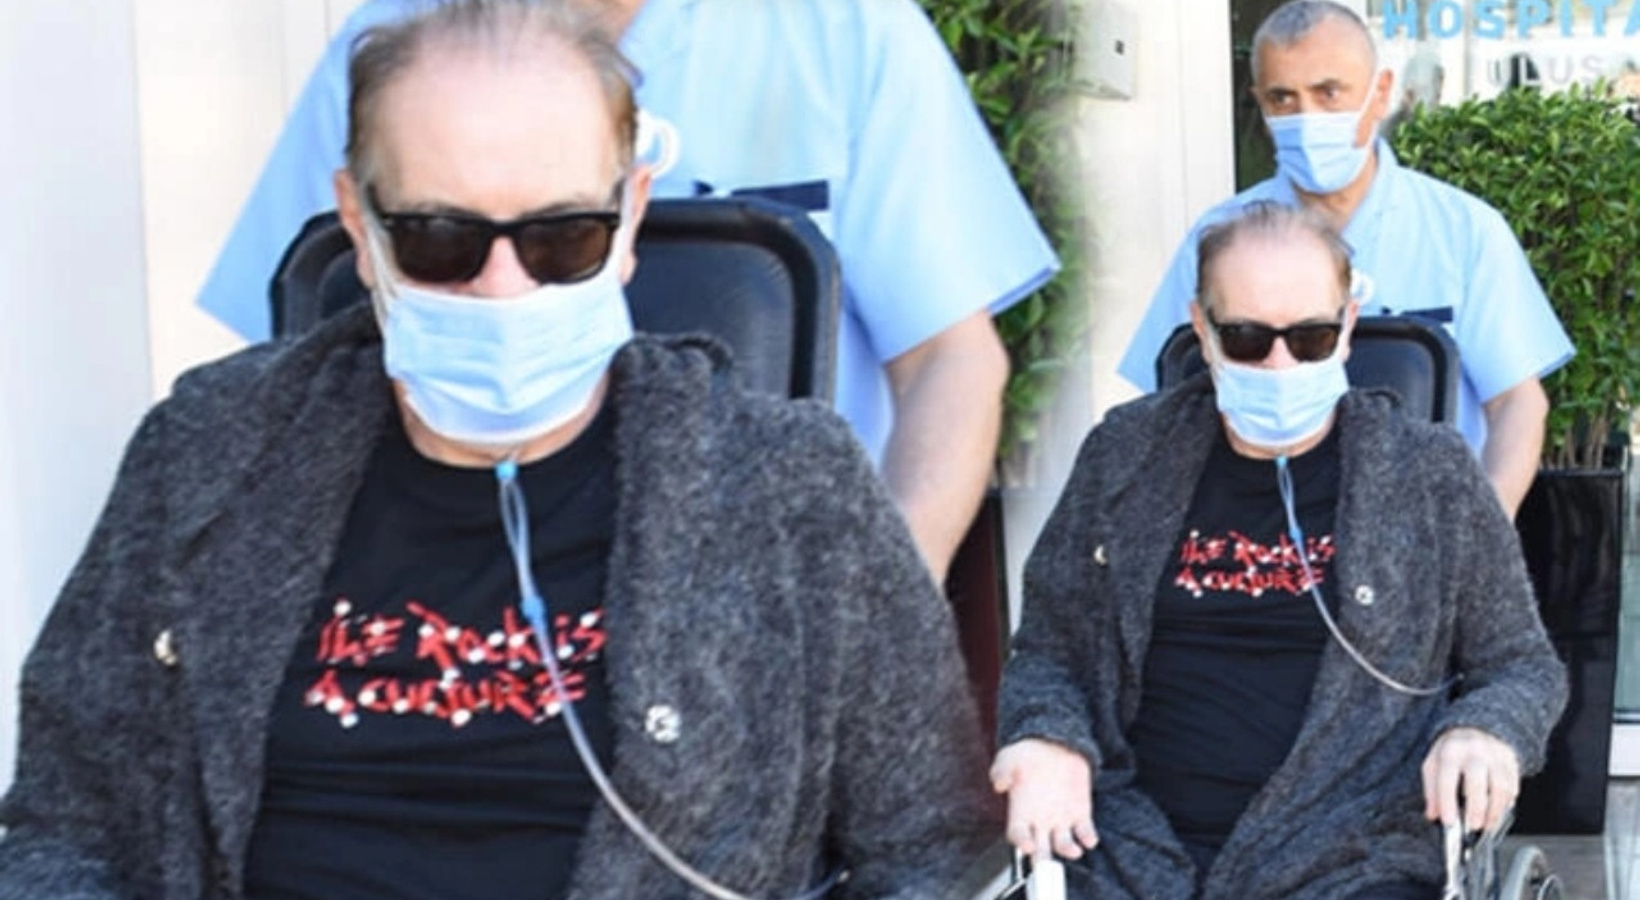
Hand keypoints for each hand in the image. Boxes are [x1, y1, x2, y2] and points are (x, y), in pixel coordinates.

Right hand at [990, 738, 1098, 860]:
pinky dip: (1088, 838)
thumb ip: (1002, 770)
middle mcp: (1039, 822)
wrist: (1054, 745)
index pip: (1018, 834)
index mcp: (1020, 813)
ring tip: (1073, 850)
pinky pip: (1084, 833)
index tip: (1026, 846)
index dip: (1021, 842)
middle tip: (1045, 866)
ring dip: (1068, 850)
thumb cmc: (1027, 754)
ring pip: (1063, 844)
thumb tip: (1000, 783)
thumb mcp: (1010, 757)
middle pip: (1039, 849)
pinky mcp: (1080, 815)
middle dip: (1042, 860)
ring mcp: (1061, 821)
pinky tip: (1089, 839)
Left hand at [1421, 727, 1520, 831]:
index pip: (1447, 778)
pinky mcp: (1511, 762)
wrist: (1477, 729)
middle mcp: (1474, 751)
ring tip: (1487, 824)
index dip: (1446, 802)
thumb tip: (1432, 814)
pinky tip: (1499, 811)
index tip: (1448, 821)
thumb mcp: (1434, 763)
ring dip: (1494, 811)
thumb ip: (1431, 790)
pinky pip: (1513, 786)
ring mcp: (1496, 755)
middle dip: (1476, 808)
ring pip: (1500, 787)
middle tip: (1472, 826)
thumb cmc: (1453, 750)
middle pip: (1477, 782)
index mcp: (1451, 751)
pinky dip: (1507, 803)